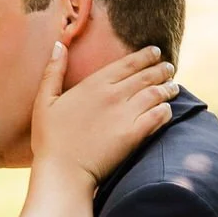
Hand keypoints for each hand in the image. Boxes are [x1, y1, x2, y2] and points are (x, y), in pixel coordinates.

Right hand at [32, 43, 177, 185]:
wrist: (62, 172)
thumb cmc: (49, 140)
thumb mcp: (44, 101)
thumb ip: (53, 72)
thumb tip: (58, 44)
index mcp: (95, 83)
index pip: (129, 62)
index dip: (146, 55)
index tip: (155, 52)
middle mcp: (114, 94)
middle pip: (147, 75)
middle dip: (161, 69)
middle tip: (169, 68)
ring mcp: (126, 114)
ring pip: (156, 93)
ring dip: (168, 88)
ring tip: (173, 87)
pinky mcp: (134, 135)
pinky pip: (158, 116)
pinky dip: (166, 110)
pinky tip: (167, 110)